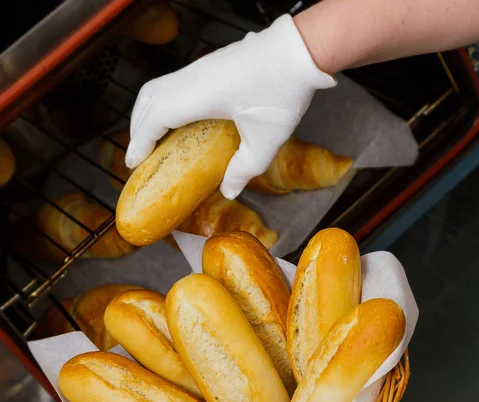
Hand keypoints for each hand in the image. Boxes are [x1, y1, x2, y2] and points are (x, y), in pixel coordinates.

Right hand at [126, 15, 335, 198]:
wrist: (299, 51)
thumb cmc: (282, 93)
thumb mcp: (266, 142)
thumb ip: (244, 169)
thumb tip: (229, 192)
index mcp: (198, 95)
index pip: (155, 117)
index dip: (140, 141)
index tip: (134, 163)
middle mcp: (191, 78)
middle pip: (148, 100)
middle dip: (138, 129)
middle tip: (139, 156)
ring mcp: (198, 68)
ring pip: (157, 88)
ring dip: (147, 114)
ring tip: (152, 139)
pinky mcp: (208, 66)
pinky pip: (172, 83)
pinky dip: (163, 104)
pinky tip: (176, 121)